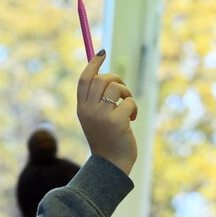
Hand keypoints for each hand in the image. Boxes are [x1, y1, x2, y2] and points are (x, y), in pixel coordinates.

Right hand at [76, 50, 137, 174]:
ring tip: (128, 106)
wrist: (110, 164)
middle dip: (117, 79)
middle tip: (122, 90)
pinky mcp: (116, 121)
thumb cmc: (106, 139)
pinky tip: (131, 119)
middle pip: (102, 79)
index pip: (84, 79)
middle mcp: (88, 110)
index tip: (102, 52)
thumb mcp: (95, 118)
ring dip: (127, 93)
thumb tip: (106, 76)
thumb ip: (96, 100)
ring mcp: (101, 116)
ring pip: (117, 88)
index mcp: (81, 108)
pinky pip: (129, 102)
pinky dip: (133, 108)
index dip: (93, 64)